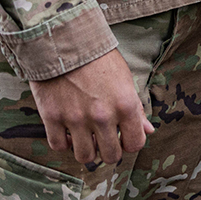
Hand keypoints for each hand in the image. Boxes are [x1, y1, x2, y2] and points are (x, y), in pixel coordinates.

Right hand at [30, 48, 152, 164]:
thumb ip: (136, 109)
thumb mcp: (125, 79)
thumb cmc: (100, 59)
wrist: (66, 42)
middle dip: (110, 151)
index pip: (135, 145)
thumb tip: (148, 131)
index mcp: (125, 105)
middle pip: (110, 156)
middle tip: (105, 140)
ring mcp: (76, 119)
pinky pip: (58, 146)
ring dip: (87, 150)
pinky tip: (68, 132)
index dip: (131, 143)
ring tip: (87, 138)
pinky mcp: (52, 118)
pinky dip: (64, 143)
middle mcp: (102, 116)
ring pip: (84, 157)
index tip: (124, 137)